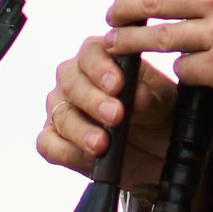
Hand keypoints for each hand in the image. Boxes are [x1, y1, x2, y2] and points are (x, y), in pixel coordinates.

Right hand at [39, 35, 175, 190]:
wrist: (158, 150)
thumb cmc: (159, 113)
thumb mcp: (163, 103)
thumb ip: (149, 97)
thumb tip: (137, 94)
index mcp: (102, 58)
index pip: (91, 53)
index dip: (101, 68)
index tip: (118, 86)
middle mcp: (75, 79)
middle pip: (70, 82)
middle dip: (93, 100)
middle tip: (115, 115)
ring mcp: (63, 109)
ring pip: (60, 114)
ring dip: (81, 130)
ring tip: (102, 144)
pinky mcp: (57, 141)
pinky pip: (48, 144)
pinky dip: (66, 151)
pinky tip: (87, 158)